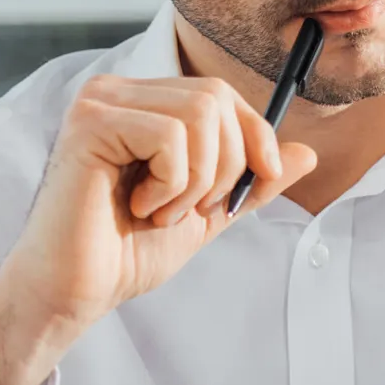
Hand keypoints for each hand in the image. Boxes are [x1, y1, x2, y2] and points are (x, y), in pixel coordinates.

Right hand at [0, 73, 317, 328]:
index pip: (220, 94)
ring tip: (162, 212)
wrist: (77, 292)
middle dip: (228, 163)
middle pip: (216, 97)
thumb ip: (251, 180)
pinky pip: (168, 136)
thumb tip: (307, 154)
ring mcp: (99, 102)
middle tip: (194, 208)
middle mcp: (116, 91)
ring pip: (199, 114)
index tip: (265, 180)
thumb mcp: (207, 210)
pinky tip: (140, 207)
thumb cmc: (127, 252)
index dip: (256, 135)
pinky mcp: (89, 123)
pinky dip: (171, 184)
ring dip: (198, 179)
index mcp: (141, 103)